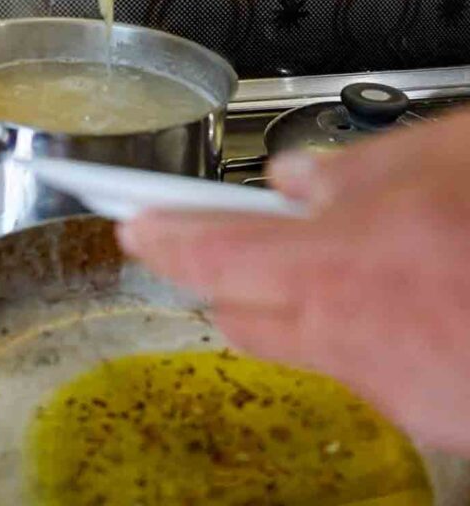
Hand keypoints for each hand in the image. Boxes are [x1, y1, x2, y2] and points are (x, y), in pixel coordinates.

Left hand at [117, 106, 469, 453]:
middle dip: (224, 272)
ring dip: (293, 301)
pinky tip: (401, 297)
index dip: (160, 233)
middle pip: (238, 311)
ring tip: (344, 255)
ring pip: (298, 343)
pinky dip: (354, 331)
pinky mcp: (427, 415)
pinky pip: (358, 369)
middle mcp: (352, 335)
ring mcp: (388, 384)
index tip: (129, 222)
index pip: (211, 249)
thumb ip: (354, 166)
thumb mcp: (440, 151)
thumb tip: (296, 179)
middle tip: (233, 233)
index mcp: (341, 260)